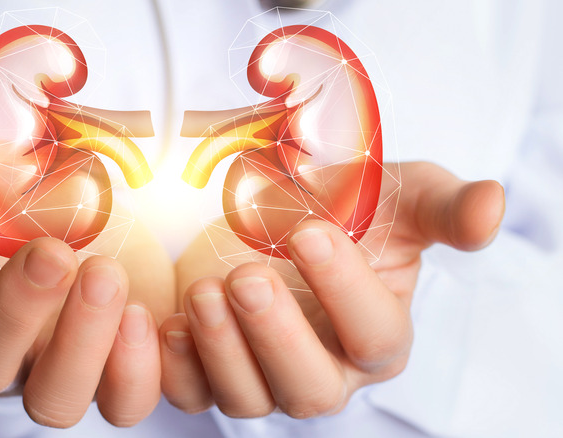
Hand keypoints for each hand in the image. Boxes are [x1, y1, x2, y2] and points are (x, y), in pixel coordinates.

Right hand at [0, 133, 175, 426]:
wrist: (112, 213)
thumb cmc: (33, 198)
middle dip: (15, 309)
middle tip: (53, 251)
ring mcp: (58, 369)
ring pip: (52, 401)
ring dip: (79, 343)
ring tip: (106, 273)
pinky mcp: (118, 376)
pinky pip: (123, 405)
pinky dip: (134, 371)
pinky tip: (142, 315)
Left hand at [161, 162, 504, 417]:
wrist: (282, 210)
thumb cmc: (348, 208)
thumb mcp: (401, 195)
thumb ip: (446, 207)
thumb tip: (492, 208)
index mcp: (377, 334)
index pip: (374, 335)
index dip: (344, 290)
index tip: (310, 230)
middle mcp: (325, 367)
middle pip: (310, 387)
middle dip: (277, 336)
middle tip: (247, 277)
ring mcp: (264, 373)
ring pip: (247, 397)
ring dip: (223, 350)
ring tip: (206, 291)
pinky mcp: (212, 367)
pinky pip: (192, 393)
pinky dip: (175, 367)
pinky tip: (164, 322)